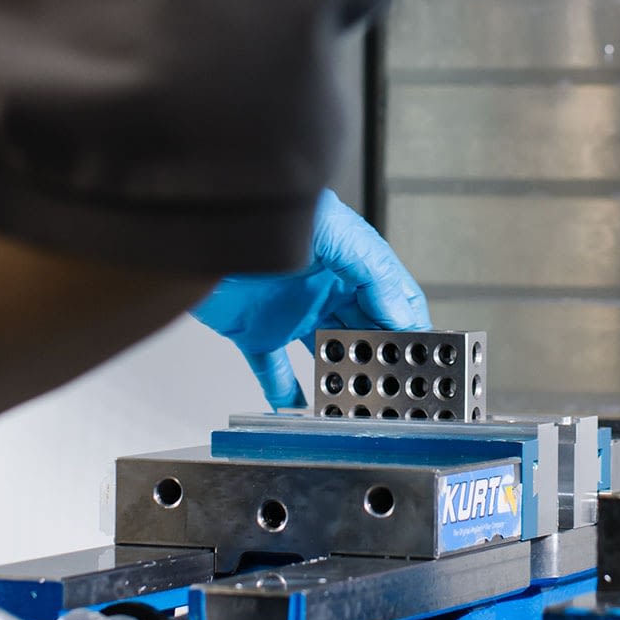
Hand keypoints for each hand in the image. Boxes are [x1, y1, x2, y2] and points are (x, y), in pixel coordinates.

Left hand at [192, 191, 429, 408]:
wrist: (190, 219)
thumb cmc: (259, 206)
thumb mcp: (328, 226)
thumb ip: (369, 267)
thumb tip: (400, 313)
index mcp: (346, 260)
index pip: (391, 298)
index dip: (411, 328)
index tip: (428, 359)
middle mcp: (321, 288)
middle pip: (363, 332)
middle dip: (383, 361)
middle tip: (398, 393)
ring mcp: (288, 313)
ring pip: (325, 355)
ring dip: (343, 380)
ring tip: (360, 409)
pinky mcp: (253, 333)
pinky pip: (275, 373)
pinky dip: (288, 395)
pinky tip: (303, 413)